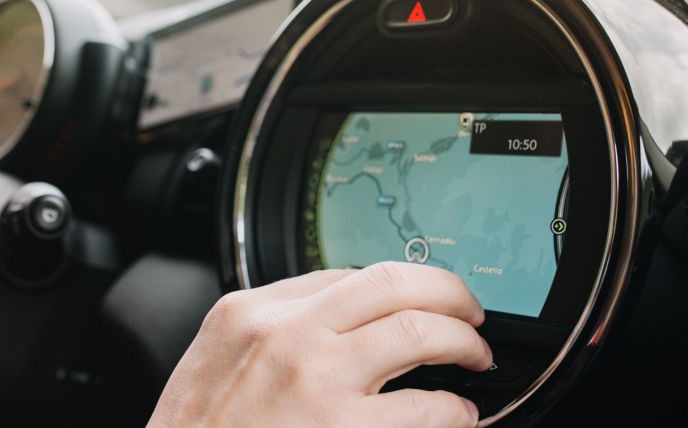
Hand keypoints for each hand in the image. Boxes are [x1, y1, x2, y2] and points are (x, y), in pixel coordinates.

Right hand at [149, 262, 491, 427]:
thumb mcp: (213, 364)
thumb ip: (267, 334)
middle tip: (468, 311)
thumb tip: (336, 322)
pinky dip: (453, 408)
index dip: (393, 287)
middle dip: (445, 291)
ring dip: (461, 341)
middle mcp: (285, 334)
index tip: (415, 299)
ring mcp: (315, 380)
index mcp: (248, 312)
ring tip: (475, 356)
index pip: (341, 275)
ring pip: (418, 331)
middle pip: (390, 282)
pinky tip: (456, 413)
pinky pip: (424, 407)